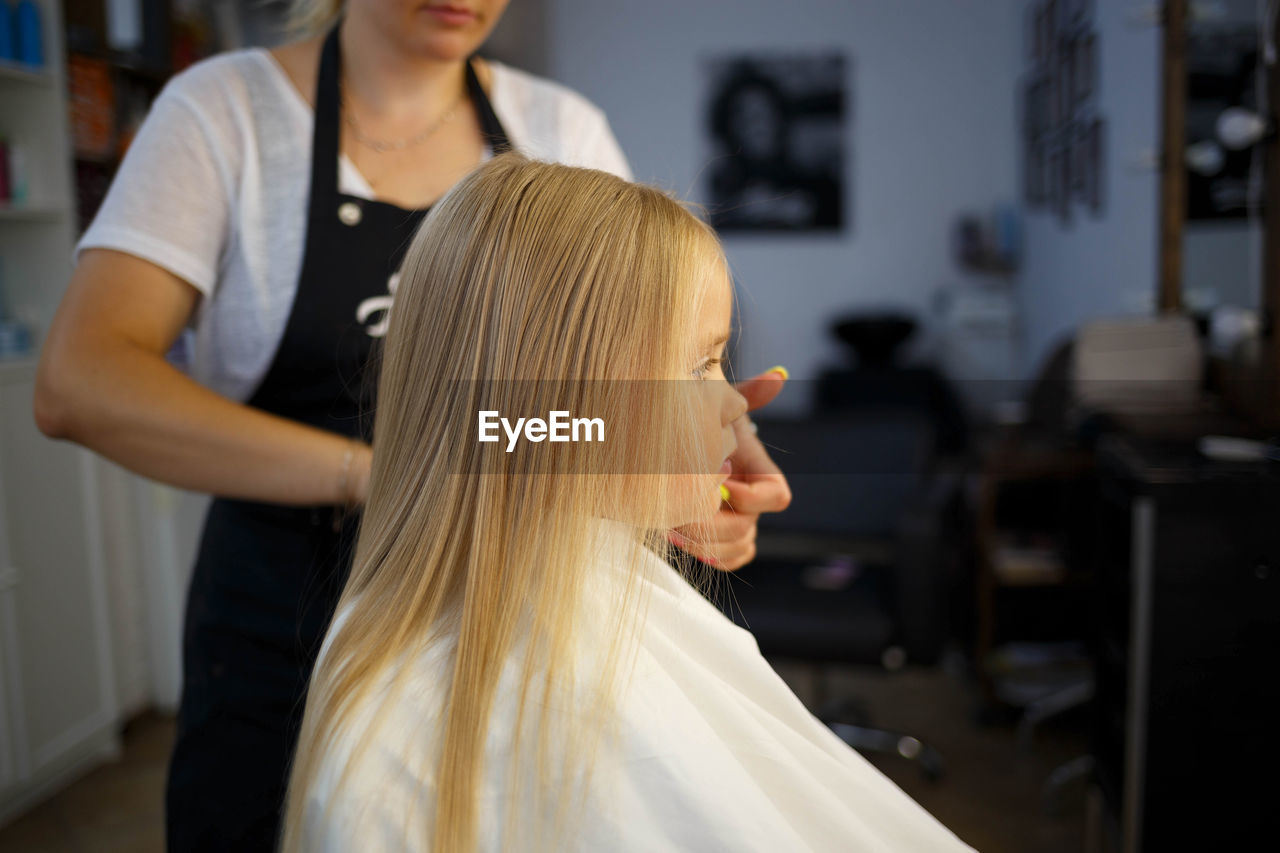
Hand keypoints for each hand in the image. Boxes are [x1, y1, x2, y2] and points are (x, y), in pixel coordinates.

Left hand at [669, 368, 791, 570]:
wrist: (673, 444)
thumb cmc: (698, 422)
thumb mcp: (720, 406)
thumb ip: (748, 395)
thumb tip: (778, 376)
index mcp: (757, 472)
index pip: (777, 496)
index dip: (751, 497)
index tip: (719, 484)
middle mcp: (751, 501)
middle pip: (749, 528)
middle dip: (712, 523)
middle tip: (677, 513)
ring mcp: (737, 521)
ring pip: (738, 547)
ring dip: (705, 542)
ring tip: (671, 527)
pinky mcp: (719, 539)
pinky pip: (727, 560)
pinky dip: (709, 556)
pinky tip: (681, 539)